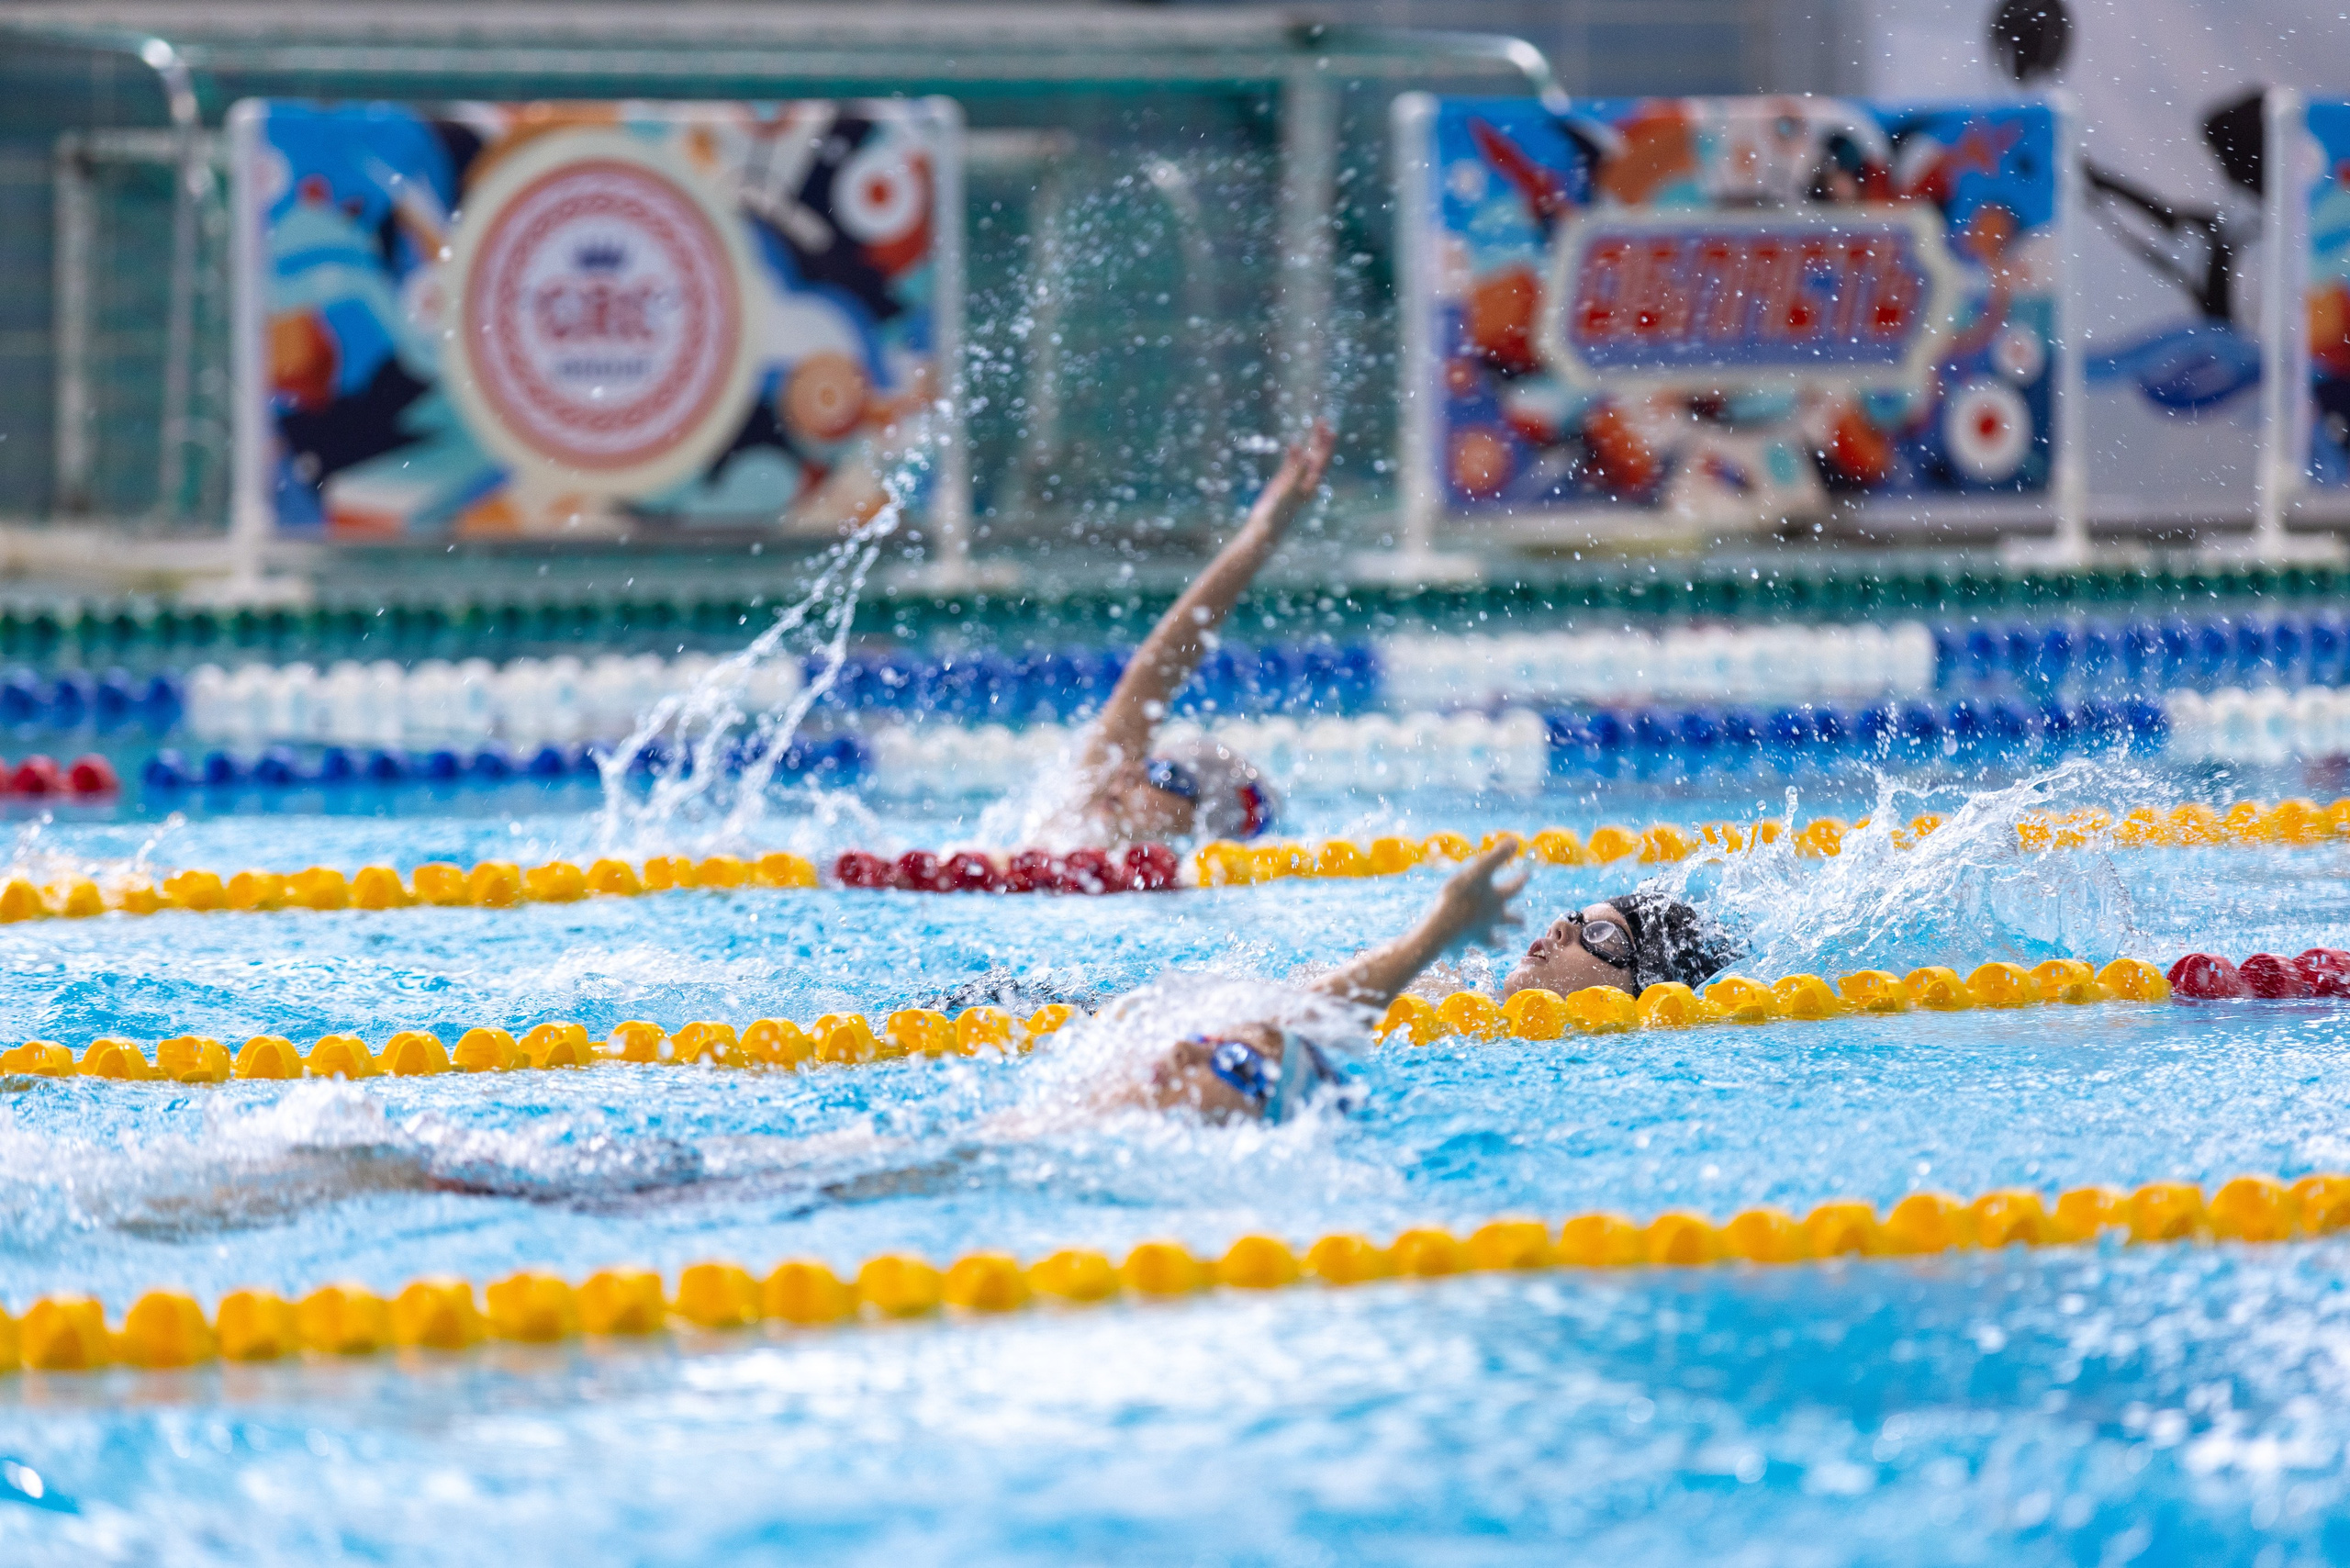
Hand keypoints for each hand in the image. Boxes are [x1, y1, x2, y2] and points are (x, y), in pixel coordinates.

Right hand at [1245, 418, 1336, 537]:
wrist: (1265, 528)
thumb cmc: (1277, 512)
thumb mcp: (1287, 488)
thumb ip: (1296, 470)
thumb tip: (1305, 452)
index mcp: (1310, 484)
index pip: (1322, 460)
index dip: (1326, 444)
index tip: (1329, 428)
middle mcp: (1306, 482)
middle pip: (1318, 457)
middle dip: (1321, 439)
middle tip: (1323, 420)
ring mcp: (1295, 482)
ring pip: (1307, 459)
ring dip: (1312, 444)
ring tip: (1316, 427)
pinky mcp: (1284, 484)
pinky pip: (1293, 465)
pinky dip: (1296, 454)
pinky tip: (1295, 445)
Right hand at [1433, 838, 1527, 952]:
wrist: (1442, 930)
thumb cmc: (1459, 898)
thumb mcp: (1478, 872)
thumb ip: (1496, 857)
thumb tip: (1516, 841)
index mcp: (1496, 899)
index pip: (1514, 887)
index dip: (1521, 879)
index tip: (1527, 874)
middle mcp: (1492, 918)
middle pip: (1509, 919)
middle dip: (1516, 920)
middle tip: (1522, 922)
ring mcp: (1479, 932)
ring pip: (1494, 939)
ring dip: (1499, 940)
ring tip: (1503, 944)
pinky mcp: (1464, 942)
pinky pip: (1468, 948)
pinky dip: (1469, 950)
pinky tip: (1466, 954)